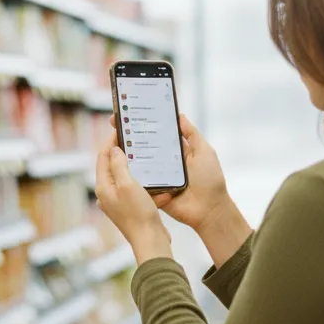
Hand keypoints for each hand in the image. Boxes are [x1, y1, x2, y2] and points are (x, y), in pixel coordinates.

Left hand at [95, 135, 172, 263]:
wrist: (151, 241)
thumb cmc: (138, 214)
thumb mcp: (128, 184)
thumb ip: (119, 165)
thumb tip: (114, 150)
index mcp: (103, 188)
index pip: (103, 158)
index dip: (110, 142)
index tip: (120, 130)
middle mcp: (109, 195)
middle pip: (114, 167)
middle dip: (125, 154)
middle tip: (135, 139)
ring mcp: (120, 203)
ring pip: (128, 178)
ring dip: (140, 169)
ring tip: (150, 158)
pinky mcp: (132, 208)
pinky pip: (140, 191)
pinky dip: (150, 186)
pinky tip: (162, 185)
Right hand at [108, 112, 229, 230]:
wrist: (208, 210)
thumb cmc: (210, 180)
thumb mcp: (204, 152)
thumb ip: (192, 134)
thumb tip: (179, 115)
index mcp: (176, 151)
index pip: (158, 134)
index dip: (146, 124)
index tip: (132, 113)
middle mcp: (165, 162)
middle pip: (145, 147)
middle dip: (130, 136)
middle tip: (116, 125)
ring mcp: (158, 176)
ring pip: (138, 163)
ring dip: (127, 155)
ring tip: (113, 142)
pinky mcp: (153, 190)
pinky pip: (139, 181)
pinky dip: (130, 174)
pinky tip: (118, 164)